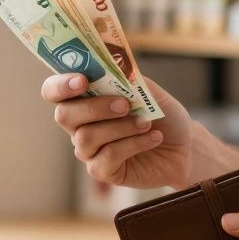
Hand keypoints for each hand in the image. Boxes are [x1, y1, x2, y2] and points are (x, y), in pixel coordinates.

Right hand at [42, 74, 194, 188]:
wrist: (185, 145)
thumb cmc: (162, 114)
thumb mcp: (147, 90)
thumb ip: (126, 78)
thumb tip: (110, 68)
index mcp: (84, 99)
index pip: (53, 91)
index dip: (60, 85)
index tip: (83, 81)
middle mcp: (80, 125)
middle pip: (64, 115)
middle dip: (95, 107)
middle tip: (125, 105)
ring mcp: (89, 150)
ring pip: (86, 137)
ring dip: (120, 127)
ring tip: (147, 123)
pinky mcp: (103, 171)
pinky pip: (106, 158)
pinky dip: (134, 144)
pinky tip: (153, 138)